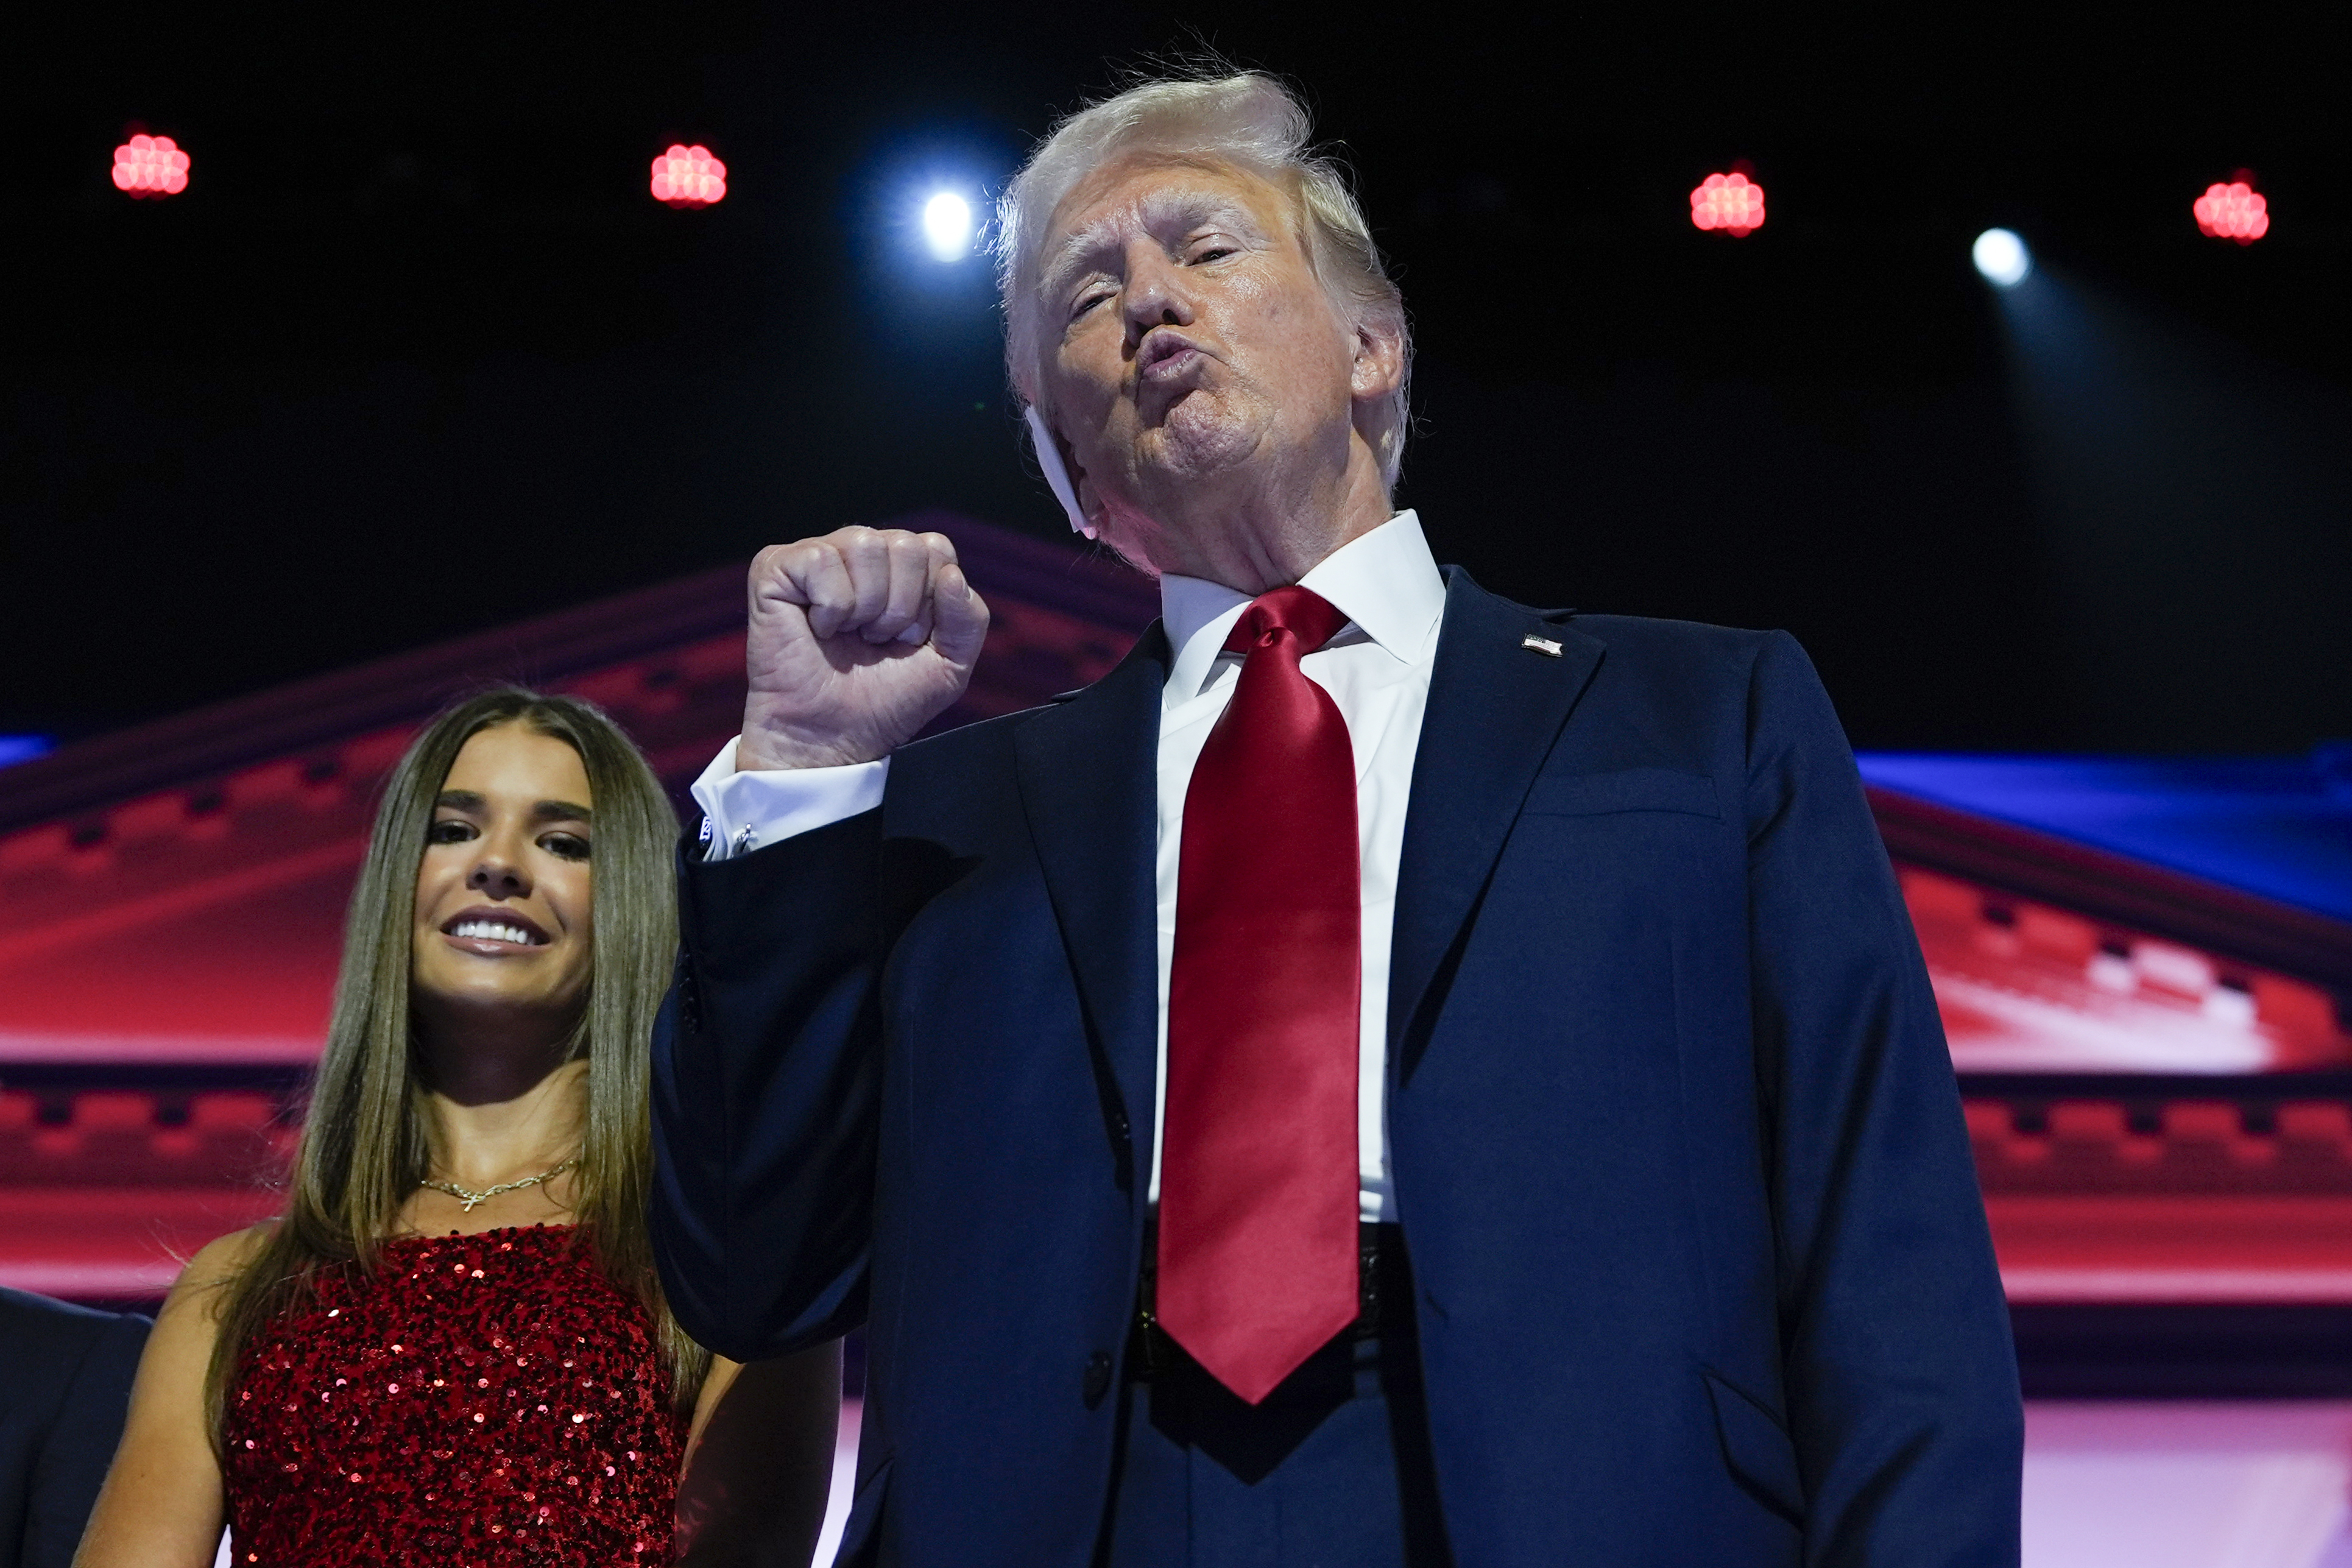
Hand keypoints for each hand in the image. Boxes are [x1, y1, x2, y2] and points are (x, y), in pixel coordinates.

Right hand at [739, 527, 989, 770]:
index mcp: (899, 567)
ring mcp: (817, 556)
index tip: (907, 639)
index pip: (936, 548)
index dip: (930, 602)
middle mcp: (858, 552)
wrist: (831, 737)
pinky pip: (821, 559)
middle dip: (900, 607)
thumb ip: (969, 620)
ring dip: (865, 607)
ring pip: (864, 545)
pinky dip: (830, 607)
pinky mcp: (775, 568)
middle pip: (905, 544)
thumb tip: (951, 573)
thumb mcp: (949, 666)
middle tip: (874, 640)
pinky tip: (818, 629)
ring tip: (848, 635)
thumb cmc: (884, 701)